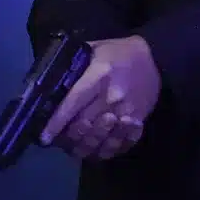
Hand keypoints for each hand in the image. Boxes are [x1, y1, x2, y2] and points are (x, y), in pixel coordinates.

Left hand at [40, 36, 161, 160]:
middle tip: (58, 140)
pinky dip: (106, 151)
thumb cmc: (119, 53)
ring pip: (100, 139)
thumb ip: (73, 64)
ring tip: (75, 146)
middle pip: (83, 125)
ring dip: (84, 146)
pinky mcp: (138, 121)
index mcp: (99, 75)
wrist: (155, 59)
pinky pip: (120, 145)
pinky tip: (96, 148)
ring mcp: (127, 111)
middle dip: (67, 137)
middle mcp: (112, 96)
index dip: (56, 123)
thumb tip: (48, 82)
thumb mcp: (94, 49)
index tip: (43, 137)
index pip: (72, 104)